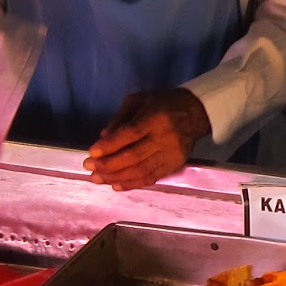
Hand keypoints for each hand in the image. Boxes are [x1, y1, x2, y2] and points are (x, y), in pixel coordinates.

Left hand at [85, 88, 211, 190]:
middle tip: (89, 168)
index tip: (92, 153)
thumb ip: (120, 118)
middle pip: (134, 156)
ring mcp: (172, 154)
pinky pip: (152, 177)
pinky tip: (116, 185)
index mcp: (156, 117)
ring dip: (117, 177)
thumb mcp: (139, 100)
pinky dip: (132, 183)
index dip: (110, 145)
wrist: (196, 113)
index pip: (130, 134)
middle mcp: (165, 137)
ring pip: (141, 171)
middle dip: (108, 165)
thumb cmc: (164, 103)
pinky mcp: (175, 165)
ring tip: (98, 179)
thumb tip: (103, 138)